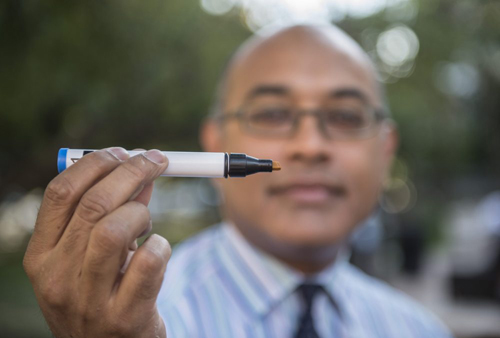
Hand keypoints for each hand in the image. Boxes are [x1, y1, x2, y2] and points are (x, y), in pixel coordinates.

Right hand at [23, 148, 170, 337]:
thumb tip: (140, 173)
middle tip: (156, 161)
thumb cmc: (102, 292)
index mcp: (41, 256)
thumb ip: (111, 213)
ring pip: (116, 229)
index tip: (122, 151)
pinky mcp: (124, 316)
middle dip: (132, 171)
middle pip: (94, 204)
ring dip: (142, 212)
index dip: (95, 163)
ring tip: (147, 221)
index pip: (61, 192)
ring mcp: (89, 299)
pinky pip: (149, 262)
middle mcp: (57, 277)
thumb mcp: (91, 255)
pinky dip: (161, 245)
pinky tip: (158, 249)